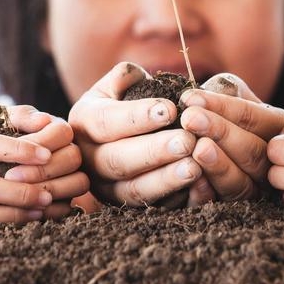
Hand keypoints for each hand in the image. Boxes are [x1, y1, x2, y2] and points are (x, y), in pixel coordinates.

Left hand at [2, 105, 89, 218]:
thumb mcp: (1, 124)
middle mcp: (69, 152)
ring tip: (18, 194)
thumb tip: (43, 119)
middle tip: (9, 176)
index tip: (12, 152)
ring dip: (50, 188)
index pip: (62, 132)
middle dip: (42, 169)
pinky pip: (70, 207)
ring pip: (79, 182)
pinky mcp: (67, 200)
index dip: (40, 142)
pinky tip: (26, 210)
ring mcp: (72, 177)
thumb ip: (19, 116)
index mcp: (56, 130)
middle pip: (74, 157)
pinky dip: (50, 210)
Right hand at [68, 62, 201, 205]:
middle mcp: (88, 159)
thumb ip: (124, 77)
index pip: (106, 121)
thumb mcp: (116, 86)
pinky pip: (151, 209)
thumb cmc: (123, 103)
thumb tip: (134, 75)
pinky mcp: (126, 206)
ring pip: (133, 190)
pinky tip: (199, 188)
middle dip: (154, 152)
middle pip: (117, 160)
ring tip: (195, 167)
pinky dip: (176, 200)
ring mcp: (106, 187)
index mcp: (84, 122)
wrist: (117, 136)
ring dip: (166, 180)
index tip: (170, 108)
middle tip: (187, 141)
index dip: (137, 116)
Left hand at [179, 73, 283, 204]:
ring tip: (196, 147)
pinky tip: (192, 180)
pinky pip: (226, 205)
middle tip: (190, 118)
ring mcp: (259, 189)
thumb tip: (205, 94)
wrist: (218, 156)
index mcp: (277, 128)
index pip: (251, 117)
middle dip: (220, 133)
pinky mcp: (239, 209)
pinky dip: (208, 193)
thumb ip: (226, 90)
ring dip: (218, 165)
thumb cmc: (224, 116)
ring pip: (242, 182)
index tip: (190, 98)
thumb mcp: (231, 96)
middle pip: (253, 151)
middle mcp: (274, 161)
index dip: (221, 107)